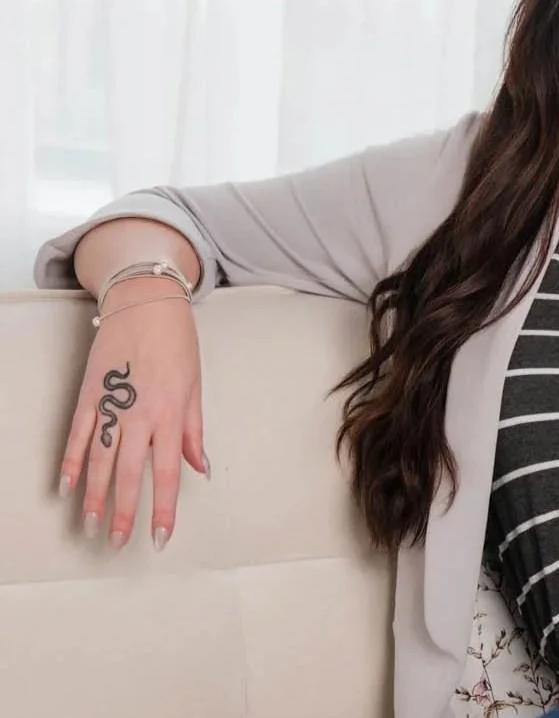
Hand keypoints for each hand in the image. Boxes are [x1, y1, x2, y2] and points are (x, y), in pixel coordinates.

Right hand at [58, 278, 208, 549]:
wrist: (146, 303)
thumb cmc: (178, 342)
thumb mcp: (196, 384)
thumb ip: (195, 430)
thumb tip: (201, 468)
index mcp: (172, 413)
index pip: (168, 472)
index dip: (164, 508)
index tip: (161, 537)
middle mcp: (141, 414)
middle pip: (130, 473)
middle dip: (125, 512)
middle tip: (118, 543)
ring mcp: (112, 405)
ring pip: (100, 461)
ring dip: (96, 496)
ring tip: (93, 525)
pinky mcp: (90, 394)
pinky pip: (77, 435)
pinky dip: (72, 462)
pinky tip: (68, 487)